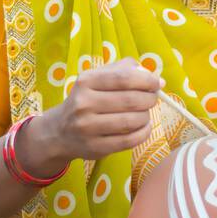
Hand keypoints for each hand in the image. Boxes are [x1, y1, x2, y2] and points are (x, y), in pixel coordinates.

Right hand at [24, 57, 160, 170]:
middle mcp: (84, 103)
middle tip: (153, 99)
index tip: (157, 83)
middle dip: (149, 99)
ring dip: (146, 117)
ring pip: (132, 121)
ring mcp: (88, 127)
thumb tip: (155, 78)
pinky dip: (143, 133)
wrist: (59, 131)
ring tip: (145, 114)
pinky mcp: (95, 147)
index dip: (146, 80)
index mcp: (86, 81)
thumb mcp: (97, 78)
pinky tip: (143, 127)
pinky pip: (129, 140)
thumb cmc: (86, 100)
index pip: (124, 78)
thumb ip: (123, 70)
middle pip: (131, 100)